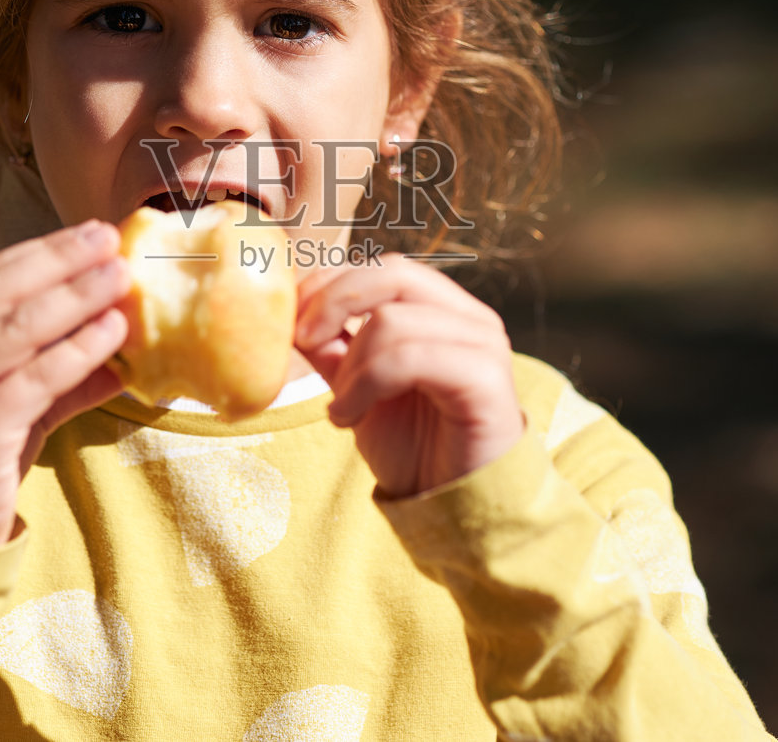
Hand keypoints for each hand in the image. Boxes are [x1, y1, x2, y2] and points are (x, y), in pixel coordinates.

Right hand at [0, 220, 129, 545]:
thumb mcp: (14, 405)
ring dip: (77, 296)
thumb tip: (123, 332)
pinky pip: (36, 378)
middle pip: (1, 290)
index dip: (43, 251)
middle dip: (61, 260)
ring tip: (121, 276)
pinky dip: (79, 350)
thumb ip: (60, 370)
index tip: (90, 232)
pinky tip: (113, 333)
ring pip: (19, 328)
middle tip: (110, 239)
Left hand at [294, 259, 524, 497]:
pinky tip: (350, 418)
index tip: (292, 321)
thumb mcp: (357, 389)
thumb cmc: (413, 450)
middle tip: (303, 342)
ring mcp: (483, 345)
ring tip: (342, 408)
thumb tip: (291, 313)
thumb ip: (333, 347)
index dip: (332, 282)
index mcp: (445, 312)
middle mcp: (470, 319)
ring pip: (393, 320)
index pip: (384, 268)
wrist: (450, 508)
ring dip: (350, 367)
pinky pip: (410, 357)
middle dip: (334, 302)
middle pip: (393, 274)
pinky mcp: (485, 378)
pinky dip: (366, 384)